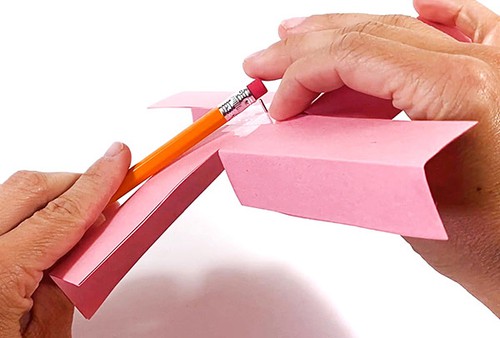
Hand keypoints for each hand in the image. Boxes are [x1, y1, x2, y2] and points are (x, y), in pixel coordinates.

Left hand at [0, 142, 130, 336]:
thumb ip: (65, 290)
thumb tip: (87, 246)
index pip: (61, 214)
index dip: (98, 183)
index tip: (119, 160)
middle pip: (28, 187)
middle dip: (75, 183)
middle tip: (106, 196)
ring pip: (8, 195)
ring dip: (49, 202)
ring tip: (74, 231)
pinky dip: (24, 217)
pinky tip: (39, 242)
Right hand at [243, 0, 499, 314]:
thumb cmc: (481, 241)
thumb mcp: (396, 197)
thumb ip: (342, 152)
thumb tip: (299, 135)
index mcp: (456, 90)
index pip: (353, 57)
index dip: (301, 76)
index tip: (278, 104)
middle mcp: (480, 66)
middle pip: (368, 35)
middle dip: (305, 47)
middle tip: (266, 58)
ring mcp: (492, 66)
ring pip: (401, 28)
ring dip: (345, 30)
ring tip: (303, 34)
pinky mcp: (495, 79)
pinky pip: (469, 26)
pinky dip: (438, 12)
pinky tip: (420, 4)